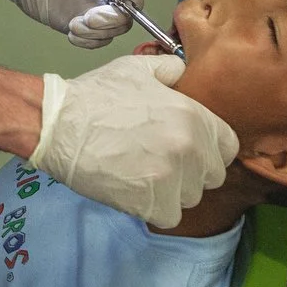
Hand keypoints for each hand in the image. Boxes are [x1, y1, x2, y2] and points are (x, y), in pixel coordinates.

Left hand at [0, 0, 140, 48]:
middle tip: (90, 17)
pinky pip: (100, 38)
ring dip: (102, 31)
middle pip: (133, 2)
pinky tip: (72, 33)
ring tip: (74, 25)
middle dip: (117, 15)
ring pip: (120, 25)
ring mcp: (96, 4)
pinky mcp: (84, 22)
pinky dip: (91, 41)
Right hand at [29, 56, 237, 227]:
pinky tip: (134, 191)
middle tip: (162, 162)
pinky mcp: (149, 203)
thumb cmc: (97, 94)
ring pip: (189, 198)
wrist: (58, 124)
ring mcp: (170, 178)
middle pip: (212, 176)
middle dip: (192, 172)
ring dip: (172, 192)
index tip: (190, 149)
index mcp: (193, 116)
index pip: (228, 147)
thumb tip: (182, 73)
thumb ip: (170, 71)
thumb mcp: (137, 70)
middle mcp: (189, 149)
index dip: (210, 149)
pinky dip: (153, 208)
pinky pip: (168, 216)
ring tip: (144, 176)